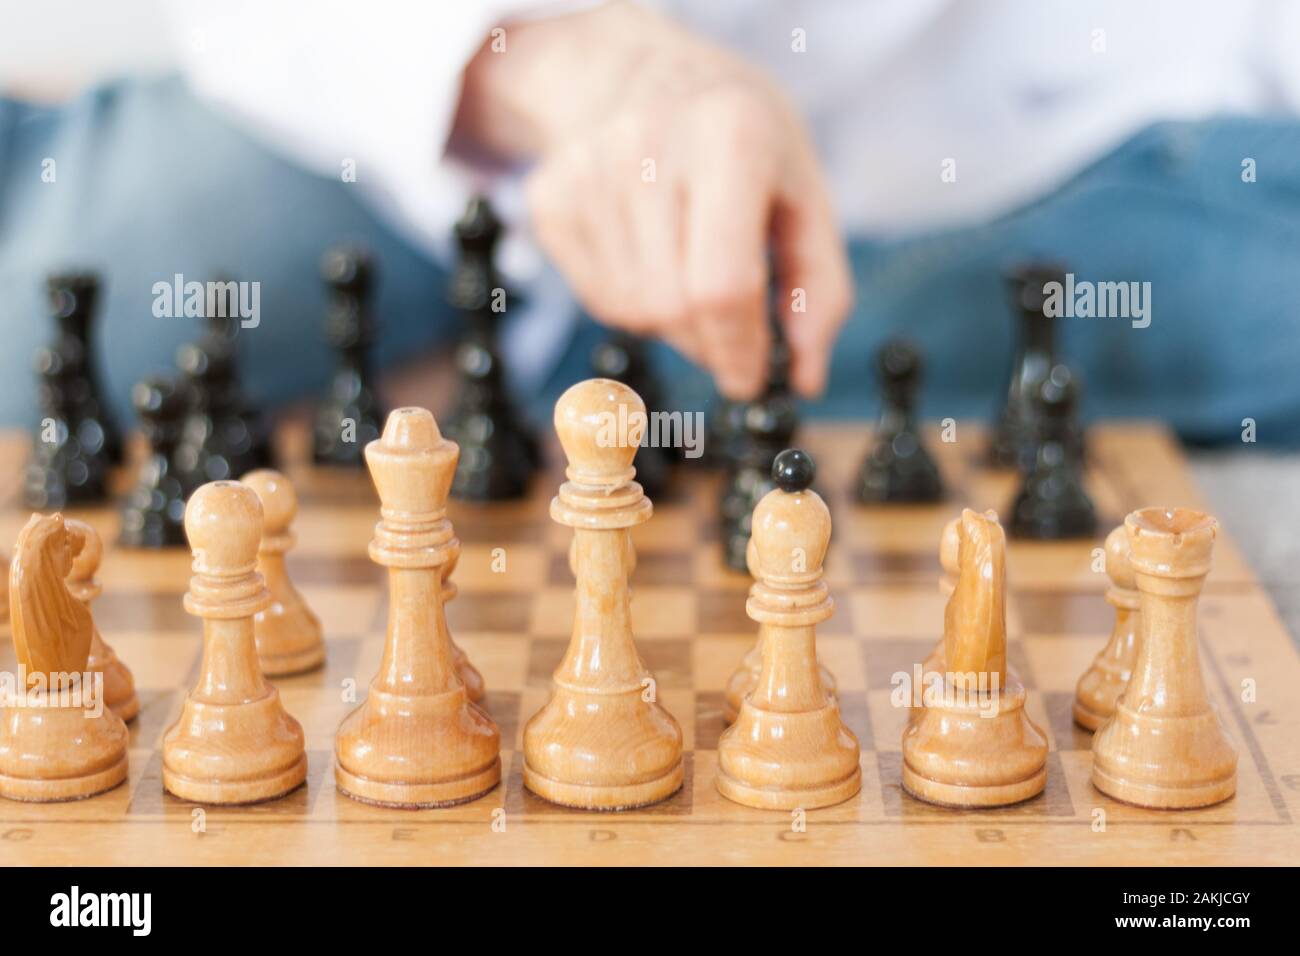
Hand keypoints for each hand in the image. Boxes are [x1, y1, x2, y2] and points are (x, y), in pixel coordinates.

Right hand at [454, 2, 852, 398]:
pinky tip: (652, 257)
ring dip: (675, 323)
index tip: (752, 377)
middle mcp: (647, 146)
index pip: (722, 285)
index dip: (740, 349)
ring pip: (634, 311)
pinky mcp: (550, 200)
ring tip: (693, 270)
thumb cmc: (738, 138)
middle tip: (733, 334)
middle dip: (711, 343)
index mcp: (730, 135)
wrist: (636, 72)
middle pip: (674, 307)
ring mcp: (587, 172)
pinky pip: (598, 299)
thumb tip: (805, 379)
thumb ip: (818, 289)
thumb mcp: (803, 192)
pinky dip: (635, 304)